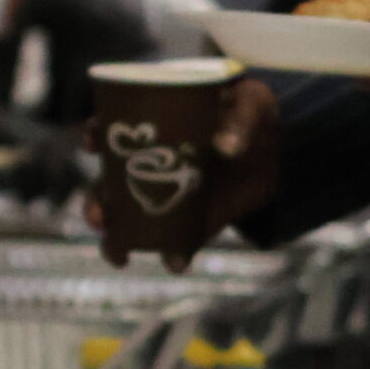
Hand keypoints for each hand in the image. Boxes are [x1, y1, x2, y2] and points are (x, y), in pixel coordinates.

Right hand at [84, 74, 280, 268]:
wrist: (276, 150)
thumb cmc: (251, 114)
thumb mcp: (250, 105)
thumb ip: (240, 121)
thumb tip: (227, 147)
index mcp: (149, 127)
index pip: (110, 129)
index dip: (95, 135)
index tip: (93, 142)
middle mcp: (145, 166)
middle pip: (105, 186)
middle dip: (95, 203)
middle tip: (98, 216)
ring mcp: (164, 197)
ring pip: (128, 222)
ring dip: (115, 241)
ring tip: (118, 255)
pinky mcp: (190, 223)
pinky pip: (174, 244)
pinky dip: (174, 256)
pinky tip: (176, 263)